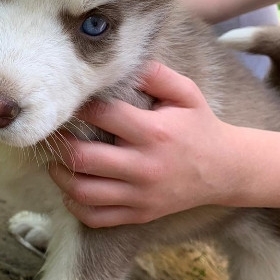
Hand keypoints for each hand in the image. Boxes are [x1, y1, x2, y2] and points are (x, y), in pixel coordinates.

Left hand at [48, 62, 239, 226]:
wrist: (225, 171)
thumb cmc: (199, 127)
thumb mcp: (186, 94)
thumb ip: (156, 75)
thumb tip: (124, 61)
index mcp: (153, 132)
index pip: (103, 115)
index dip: (81, 106)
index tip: (70, 101)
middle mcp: (144, 166)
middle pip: (84, 158)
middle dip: (60, 145)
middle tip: (54, 135)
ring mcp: (140, 195)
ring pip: (84, 192)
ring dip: (61, 177)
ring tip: (56, 163)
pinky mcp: (139, 214)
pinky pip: (96, 218)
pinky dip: (75, 206)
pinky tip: (71, 190)